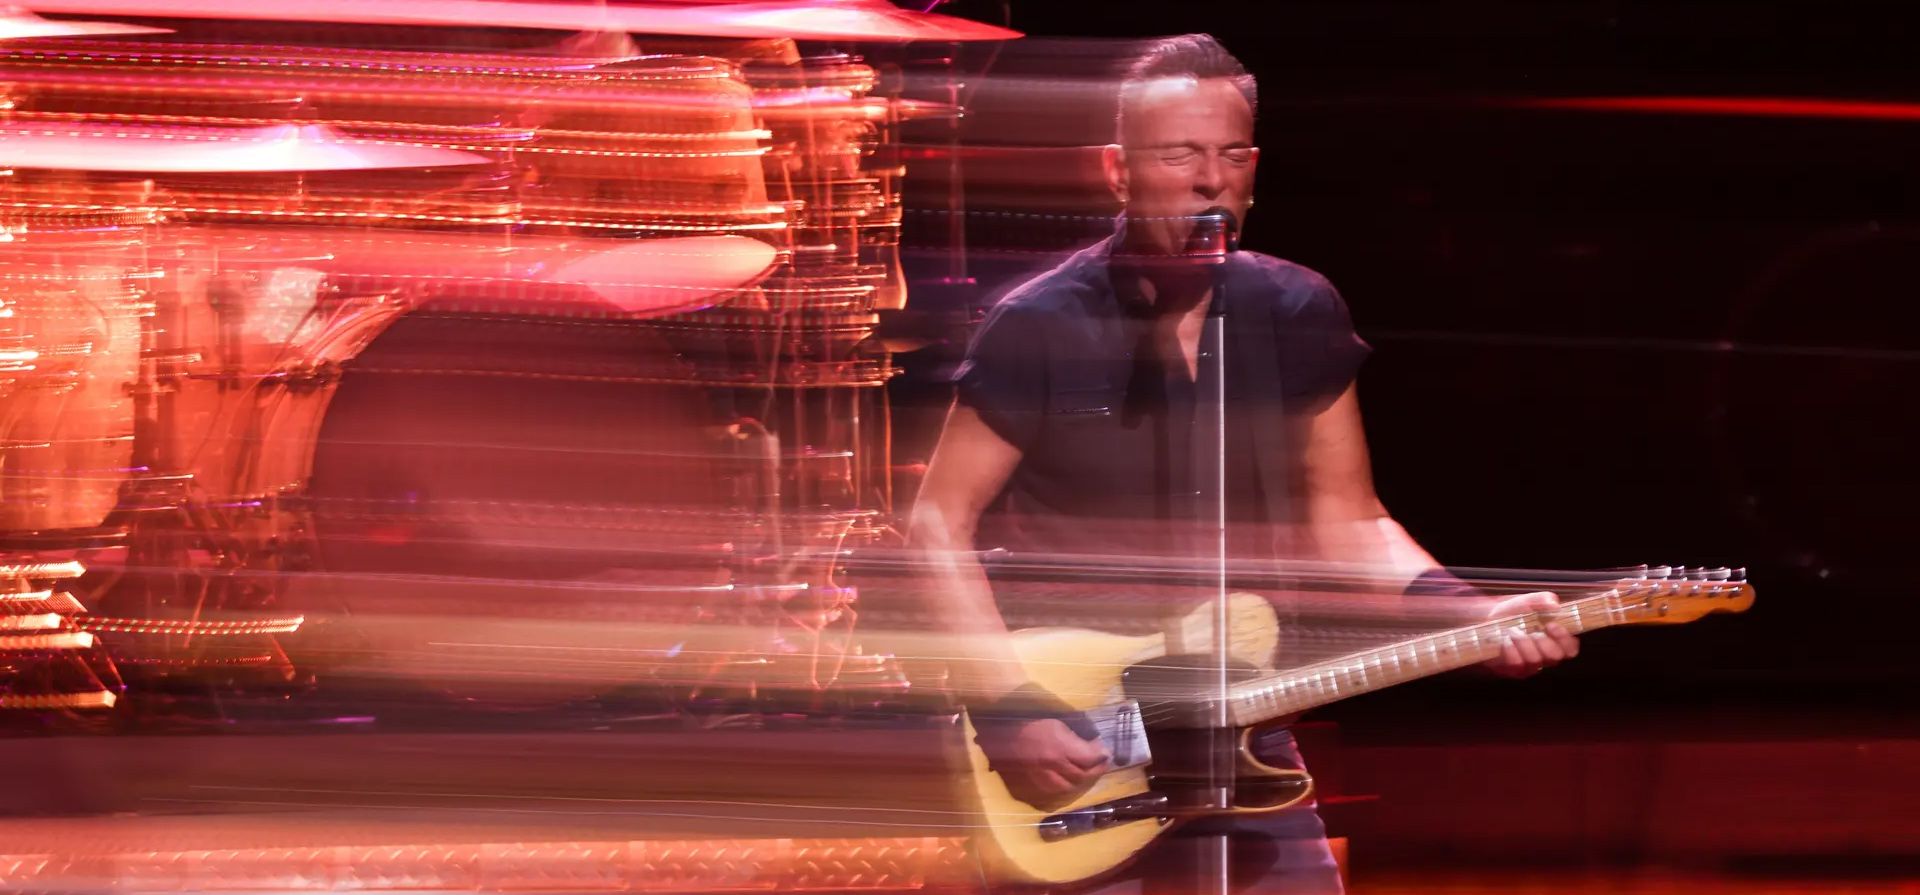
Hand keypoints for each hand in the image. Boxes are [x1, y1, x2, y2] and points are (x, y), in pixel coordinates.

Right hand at [974, 717, 1109, 808]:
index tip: (1103, 750)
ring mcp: (1038, 781)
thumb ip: (1076, 735)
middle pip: (1082, 776)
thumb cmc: (1026, 716)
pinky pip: (1050, 797)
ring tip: (1087, 775)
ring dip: (1082, 783)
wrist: (995, 725)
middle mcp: (1052, 769)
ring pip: (1069, 790)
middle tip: (1100, 763)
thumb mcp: (1056, 721)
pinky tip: (1067, 785)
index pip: (1091, 758)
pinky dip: (1062, 792)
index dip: (1100, 755)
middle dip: (1095, 769)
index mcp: (1060, 749)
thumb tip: (1092, 746)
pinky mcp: (1027, 789)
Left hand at [1480, 591, 1577, 677]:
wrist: (1488, 621)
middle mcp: (1545, 656)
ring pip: (1535, 661)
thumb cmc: (1514, 613)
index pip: (1570, 649)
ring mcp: (1530, 665)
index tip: (1551, 625)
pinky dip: (1510, 650)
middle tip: (1532, 630)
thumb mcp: (1528, 602)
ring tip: (1513, 630)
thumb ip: (1542, 599)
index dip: (1564, 639)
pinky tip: (1505, 640)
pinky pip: (1517, 664)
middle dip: (1543, 642)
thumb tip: (1554, 604)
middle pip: (1555, 657)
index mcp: (1555, 641)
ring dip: (1523, 642)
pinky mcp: (1514, 670)